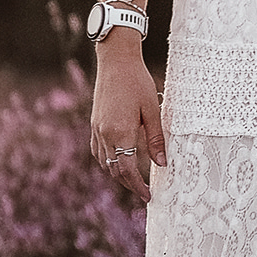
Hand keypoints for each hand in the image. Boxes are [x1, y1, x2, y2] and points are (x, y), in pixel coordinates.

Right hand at [89, 37, 168, 206]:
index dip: (137, 186)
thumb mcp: (153, 110)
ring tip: (133, 179)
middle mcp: (104, 133)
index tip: (148, 196)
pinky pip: (98, 150)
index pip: (126, 170)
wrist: (116, 60)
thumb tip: (161, 163)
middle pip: (113, 169)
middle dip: (128, 184)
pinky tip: (118, 159)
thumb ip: (156, 139)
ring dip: (117, 173)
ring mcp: (96, 128)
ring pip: (104, 162)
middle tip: (143, 191)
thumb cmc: (137, 81)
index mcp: (120, 132)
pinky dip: (108, 160)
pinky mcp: (94, 123)